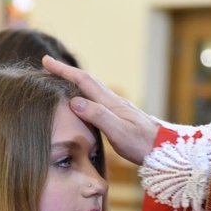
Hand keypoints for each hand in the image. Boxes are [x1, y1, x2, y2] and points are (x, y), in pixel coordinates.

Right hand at [42, 55, 159, 165]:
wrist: (164, 148)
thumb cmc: (141, 143)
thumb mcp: (118, 132)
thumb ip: (98, 116)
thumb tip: (74, 101)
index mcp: (110, 102)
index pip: (83, 81)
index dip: (63, 70)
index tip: (46, 61)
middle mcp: (113, 101)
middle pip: (86, 81)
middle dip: (66, 72)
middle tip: (48, 65)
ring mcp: (117, 107)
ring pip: (91, 89)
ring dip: (74, 81)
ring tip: (60, 80)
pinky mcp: (119, 116)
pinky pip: (96, 99)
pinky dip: (84, 94)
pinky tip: (82, 101)